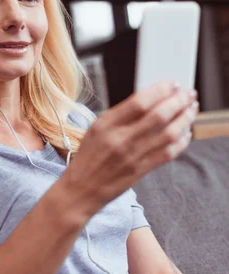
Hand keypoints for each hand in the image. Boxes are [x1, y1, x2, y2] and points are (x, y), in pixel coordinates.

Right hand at [62, 81, 198, 218]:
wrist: (81, 189)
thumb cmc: (88, 157)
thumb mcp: (96, 129)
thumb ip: (120, 116)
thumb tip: (150, 101)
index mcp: (106, 125)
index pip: (139, 102)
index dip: (160, 90)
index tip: (172, 84)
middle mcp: (120, 139)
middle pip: (159, 115)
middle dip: (179, 101)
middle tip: (189, 94)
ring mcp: (133, 156)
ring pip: (169, 134)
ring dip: (185, 119)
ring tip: (192, 109)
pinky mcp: (141, 171)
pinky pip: (168, 154)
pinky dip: (182, 141)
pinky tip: (186, 133)